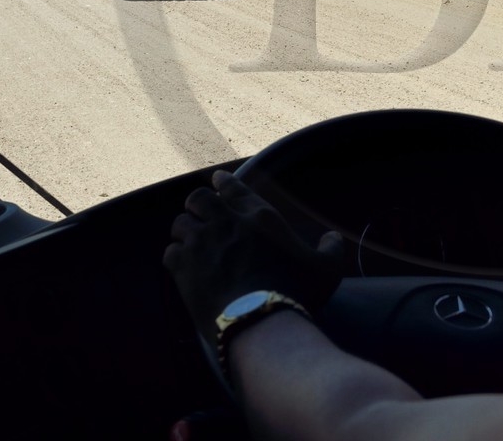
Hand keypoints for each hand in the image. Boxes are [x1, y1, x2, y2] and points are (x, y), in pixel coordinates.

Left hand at [163, 170, 343, 334]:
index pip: (233, 187)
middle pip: (197, 199)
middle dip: (198, 204)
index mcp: (259, 217)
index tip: (217, 180)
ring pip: (180, 224)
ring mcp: (201, 245)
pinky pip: (170, 252)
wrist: (260, 321)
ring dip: (185, 230)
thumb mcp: (326, 268)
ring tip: (190, 240)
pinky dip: (175, 256)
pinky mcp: (183, 269)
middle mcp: (226, 224)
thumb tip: (333, 237)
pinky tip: (181, 264)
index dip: (222, 182)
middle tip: (201, 214)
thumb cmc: (295, 291)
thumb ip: (330, 249)